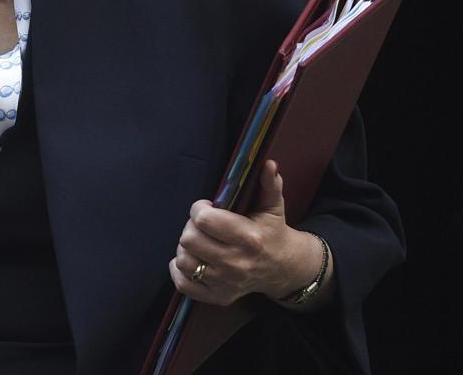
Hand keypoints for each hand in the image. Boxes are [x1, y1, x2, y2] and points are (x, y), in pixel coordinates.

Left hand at [169, 160, 321, 306]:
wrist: (282, 268)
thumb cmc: (272, 232)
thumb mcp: (273, 206)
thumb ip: (269, 184)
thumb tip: (268, 164)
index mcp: (249, 238)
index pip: (205, 220)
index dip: (199, 208)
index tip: (207, 206)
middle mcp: (236, 263)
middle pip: (189, 240)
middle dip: (191, 226)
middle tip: (202, 224)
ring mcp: (226, 283)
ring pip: (183, 261)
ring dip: (186, 247)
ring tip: (199, 240)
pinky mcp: (218, 297)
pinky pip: (184, 285)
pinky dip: (180, 270)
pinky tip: (191, 259)